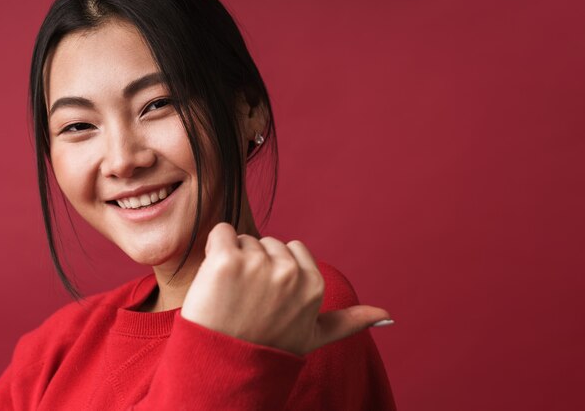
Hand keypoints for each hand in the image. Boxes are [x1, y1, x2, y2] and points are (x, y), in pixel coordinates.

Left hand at [180, 222, 390, 355]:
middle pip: (266, 243)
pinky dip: (213, 248)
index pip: (291, 249)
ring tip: (230, 297)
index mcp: (313, 284)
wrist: (223, 369)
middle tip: (247, 301)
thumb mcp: (313, 336)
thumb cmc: (267, 350)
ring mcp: (259, 266)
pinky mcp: (227, 261)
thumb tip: (389, 316)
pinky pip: (220, 233)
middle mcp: (291, 273)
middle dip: (255, 264)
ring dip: (232, 260)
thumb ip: (350, 321)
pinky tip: (214, 280)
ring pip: (243, 240)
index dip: (275, 270)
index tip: (267, 298)